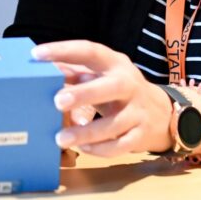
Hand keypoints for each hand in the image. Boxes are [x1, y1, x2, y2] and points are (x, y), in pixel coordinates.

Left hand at [32, 40, 173, 156]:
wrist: (163, 112)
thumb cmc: (119, 89)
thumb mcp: (101, 74)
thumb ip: (74, 71)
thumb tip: (40, 69)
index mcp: (114, 63)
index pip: (90, 51)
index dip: (64, 50)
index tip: (38, 54)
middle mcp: (128, 84)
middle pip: (109, 88)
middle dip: (83, 94)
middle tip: (57, 102)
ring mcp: (138, 111)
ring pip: (114, 124)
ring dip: (86, 132)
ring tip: (61, 139)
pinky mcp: (142, 134)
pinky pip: (121, 145)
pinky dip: (100, 149)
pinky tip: (82, 148)